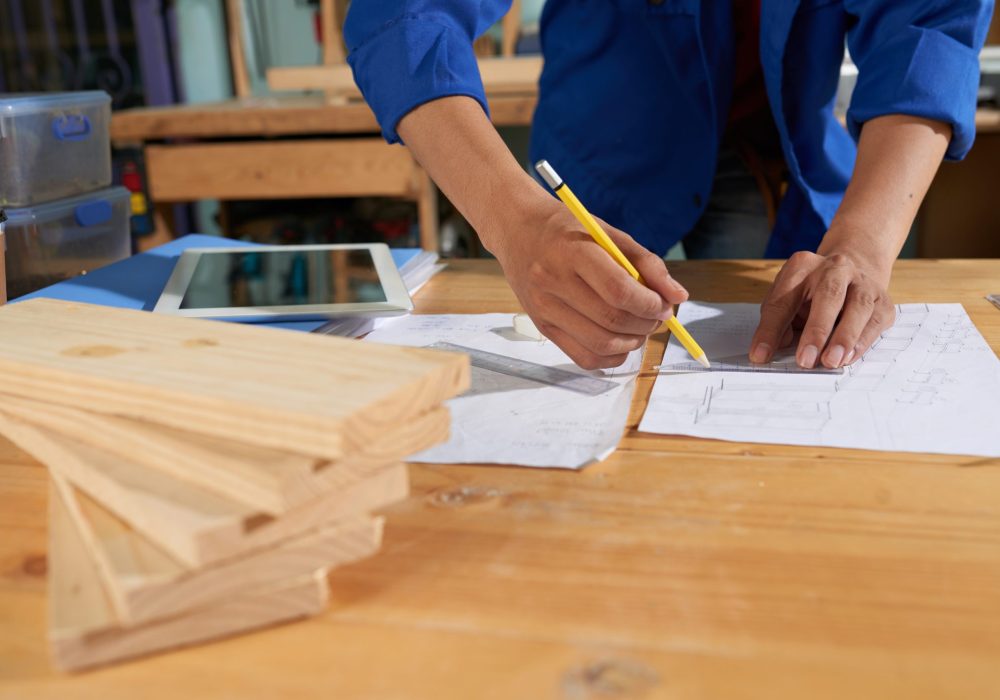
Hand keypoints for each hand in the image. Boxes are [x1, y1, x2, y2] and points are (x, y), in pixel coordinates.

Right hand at [492, 200, 688, 368]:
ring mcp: (545, 309)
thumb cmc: (567, 230)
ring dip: (633, 342)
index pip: (619, 292)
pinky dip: (611, 357)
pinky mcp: (543, 328)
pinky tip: (620, 341)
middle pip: (612, 321)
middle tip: (657, 316)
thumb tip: (677, 296)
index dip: (650, 304)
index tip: (664, 304)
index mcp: (572, 253)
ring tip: (640, 327)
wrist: (518, 231)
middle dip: (647, 324)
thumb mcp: (608, 233)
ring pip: (601, 345)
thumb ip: (646, 263)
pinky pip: (584, 358)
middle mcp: (553, 283)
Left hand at [749, 251, 894, 368]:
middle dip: (816, 330)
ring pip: (858, 306)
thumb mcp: (788, 300)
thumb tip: (773, 348)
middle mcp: (836, 268)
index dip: (770, 330)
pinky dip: (862, 341)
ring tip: (830, 361)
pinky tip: (849, 357)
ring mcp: (863, 282)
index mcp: (802, 266)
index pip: (782, 300)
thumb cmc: (812, 293)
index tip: (760, 355)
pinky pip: (875, 321)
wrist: (856, 270)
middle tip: (805, 360)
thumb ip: (779, 322)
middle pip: (828, 295)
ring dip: (844, 337)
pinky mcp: (883, 301)